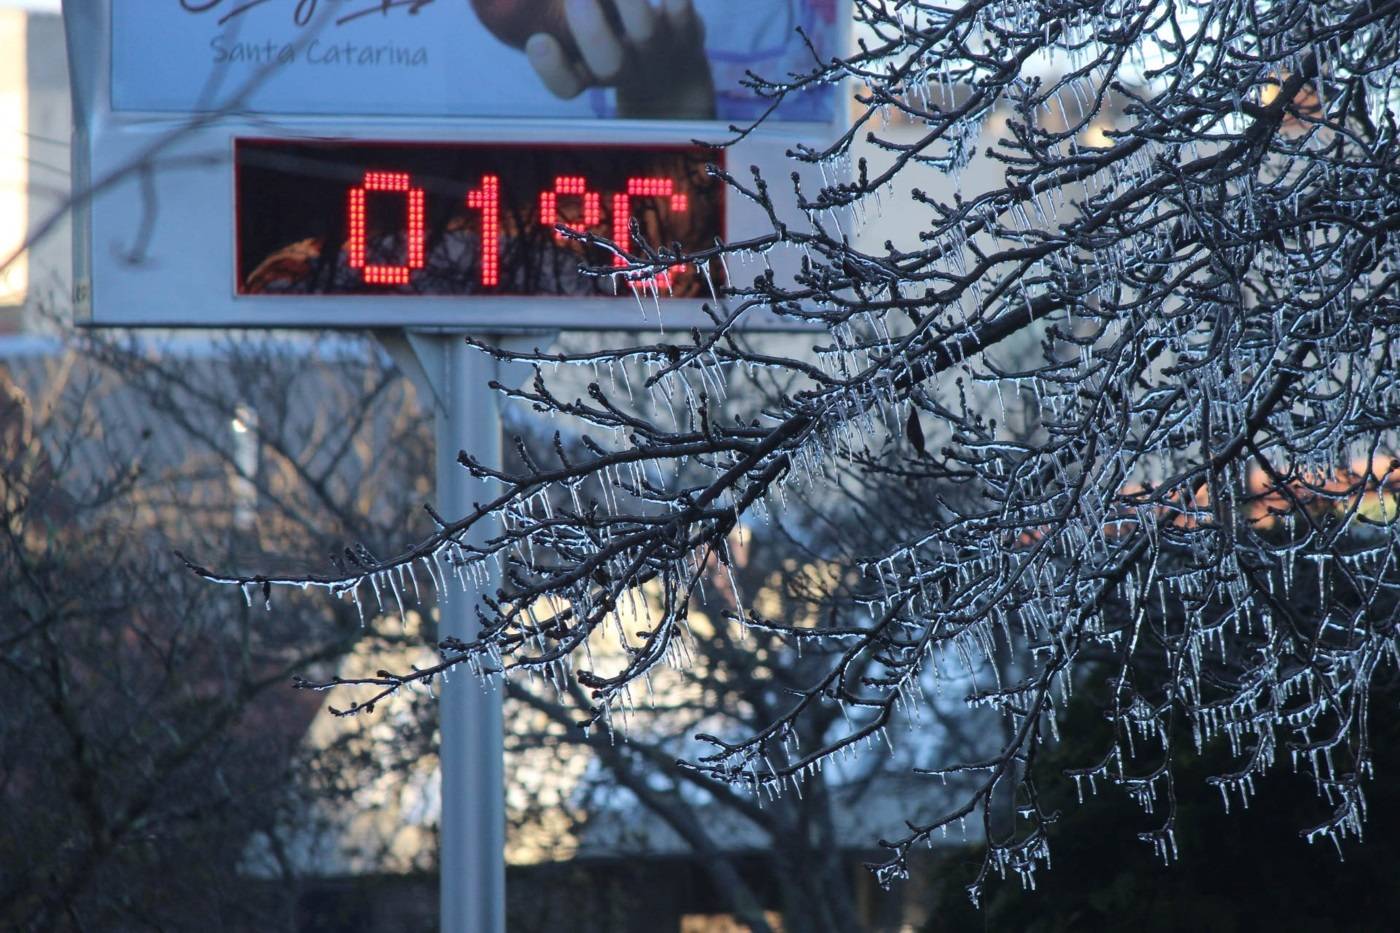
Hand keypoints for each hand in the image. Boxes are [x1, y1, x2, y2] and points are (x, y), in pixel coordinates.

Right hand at [526, 0, 715, 118]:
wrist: (674, 76)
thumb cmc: (612, 45)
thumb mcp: (579, 45)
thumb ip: (558, 22)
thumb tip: (509, 2)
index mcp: (589, 74)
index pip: (567, 86)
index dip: (553, 69)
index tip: (539, 41)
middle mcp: (625, 70)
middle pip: (609, 65)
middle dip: (592, 30)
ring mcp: (659, 53)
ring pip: (646, 35)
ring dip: (630, 3)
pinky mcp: (689, 33)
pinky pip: (683, 13)